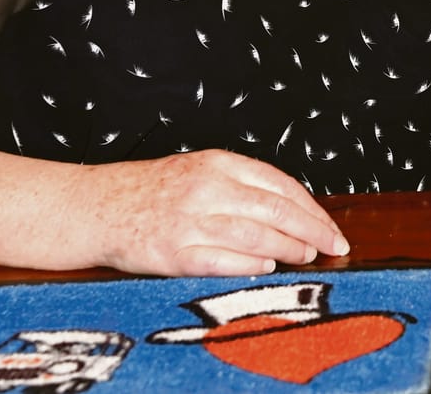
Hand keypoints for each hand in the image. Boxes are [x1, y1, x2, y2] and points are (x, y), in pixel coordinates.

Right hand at [85, 149, 348, 276]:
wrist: (97, 206)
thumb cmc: (153, 191)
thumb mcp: (200, 170)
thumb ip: (242, 185)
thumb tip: (293, 211)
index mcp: (218, 163)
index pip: (281, 185)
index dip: (312, 209)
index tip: (331, 228)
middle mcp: (207, 189)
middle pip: (275, 210)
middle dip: (312, 231)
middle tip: (333, 246)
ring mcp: (189, 221)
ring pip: (255, 235)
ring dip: (288, 249)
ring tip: (306, 257)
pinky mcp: (172, 253)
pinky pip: (220, 261)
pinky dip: (248, 265)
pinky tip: (267, 267)